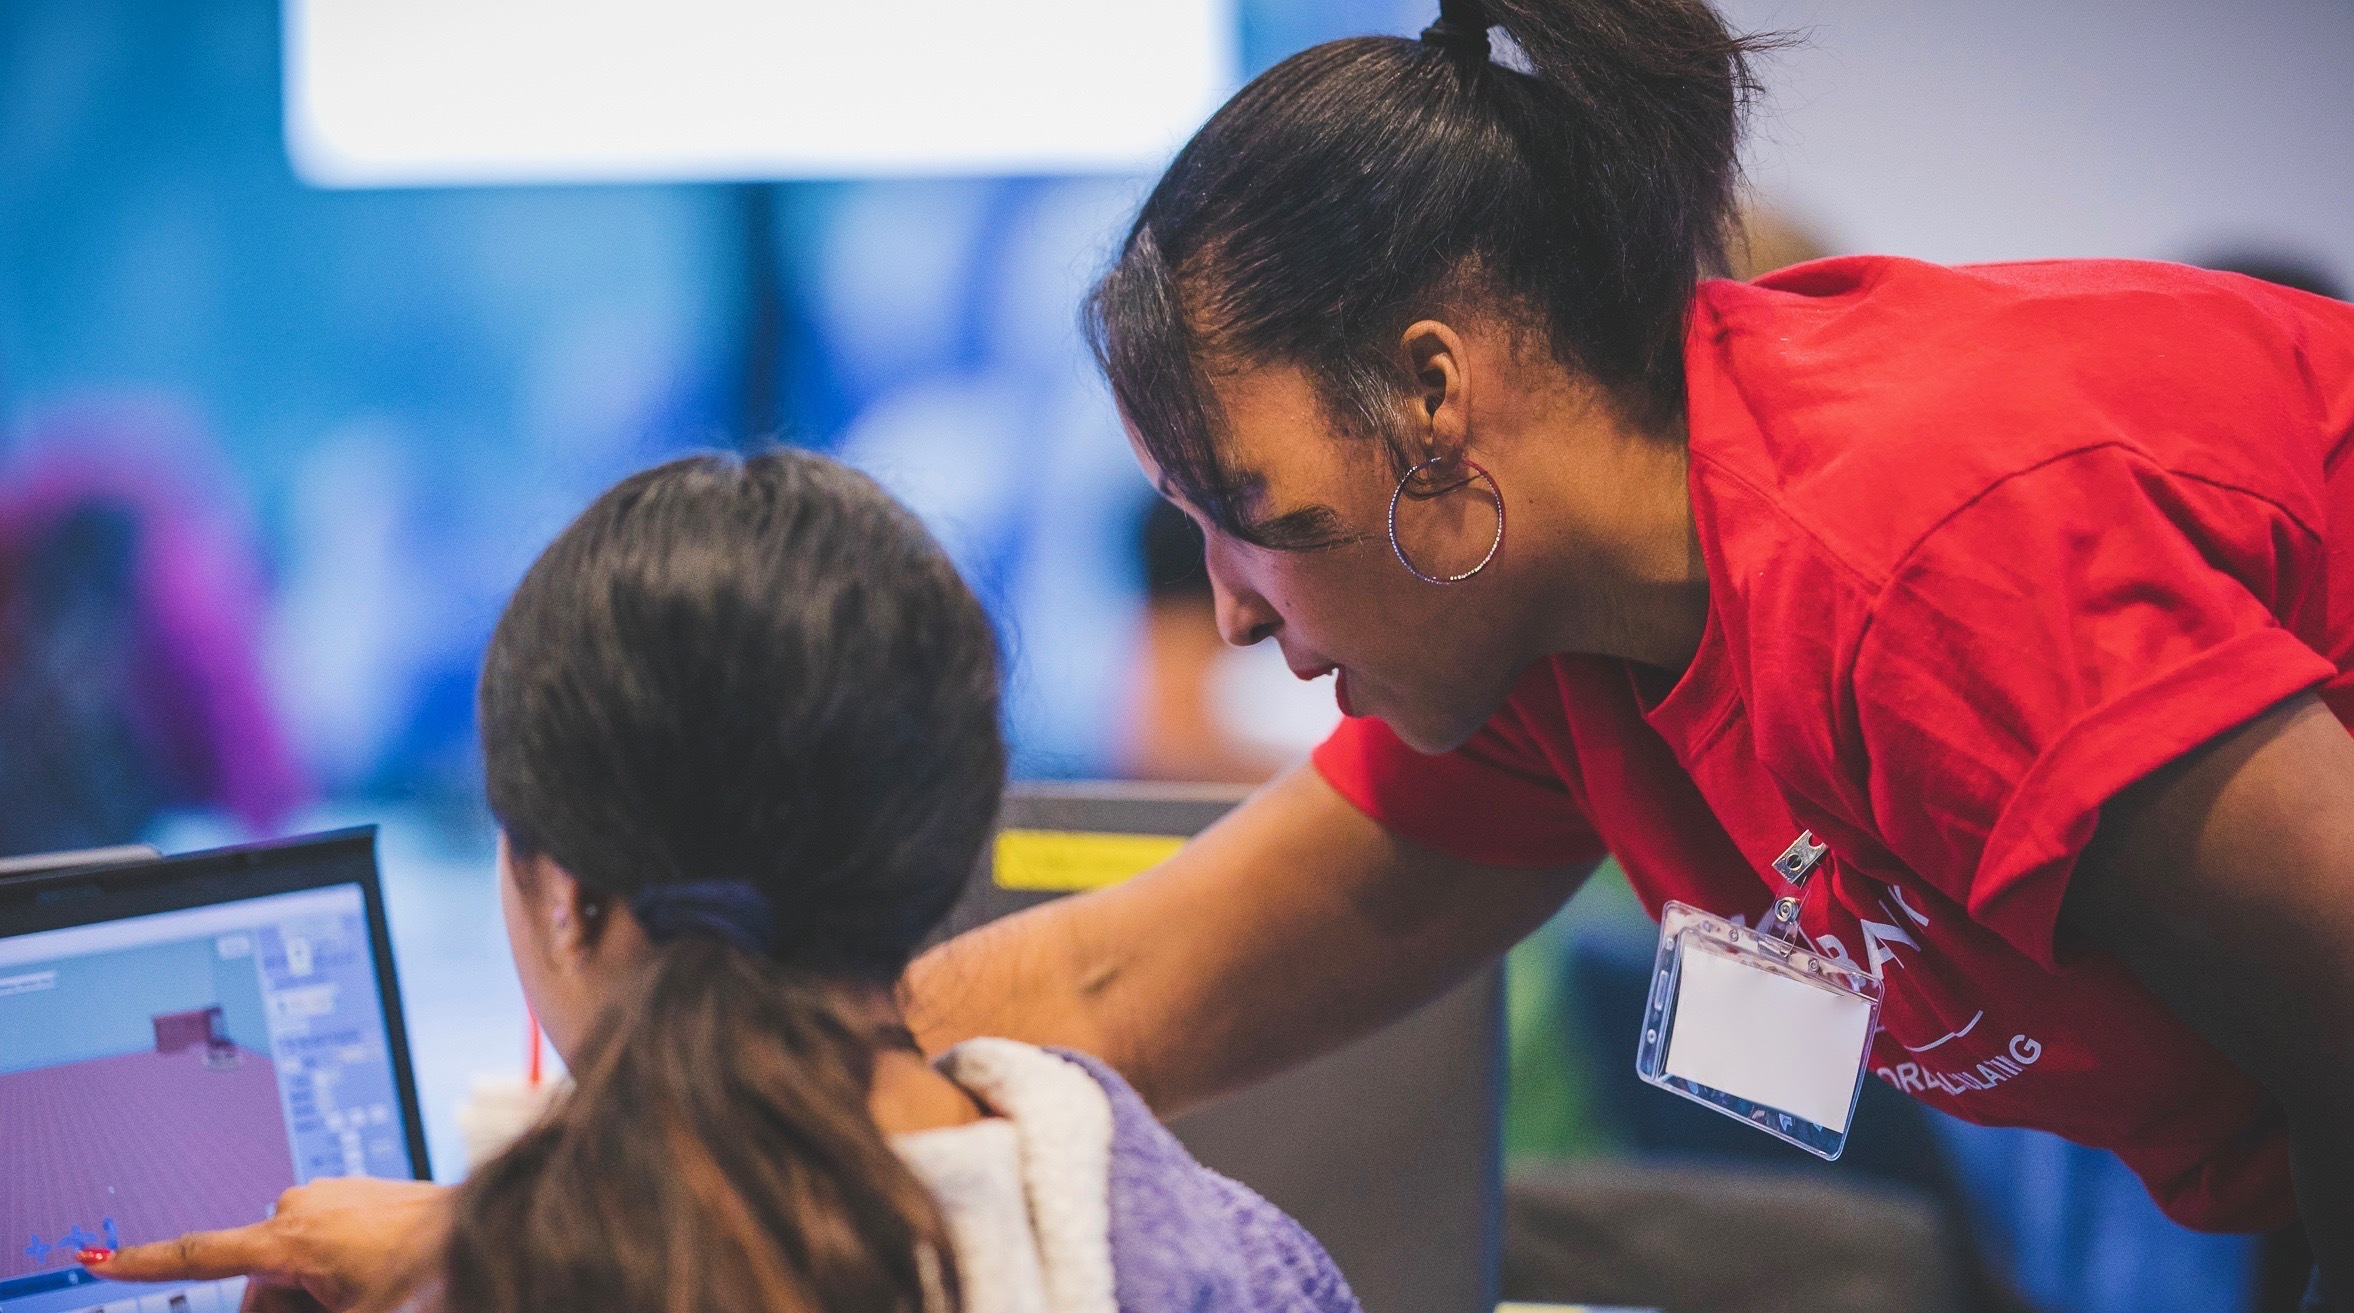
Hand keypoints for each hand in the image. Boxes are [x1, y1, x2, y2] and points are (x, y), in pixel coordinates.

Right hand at [88, 1177, 450, 1312]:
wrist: (481, 1226)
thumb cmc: (424, 1275)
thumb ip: (289, 1309)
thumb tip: (267, 1297)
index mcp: (290, 1236)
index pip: (200, 1254)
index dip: (146, 1261)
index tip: (101, 1260)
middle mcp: (300, 1205)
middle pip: (258, 1282)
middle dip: (284, 1309)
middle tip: (338, 1308)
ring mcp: (326, 1194)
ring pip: (290, 1265)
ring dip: (312, 1292)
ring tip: (365, 1292)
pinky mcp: (349, 1193)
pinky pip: (319, 1243)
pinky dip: (331, 1269)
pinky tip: (372, 1275)